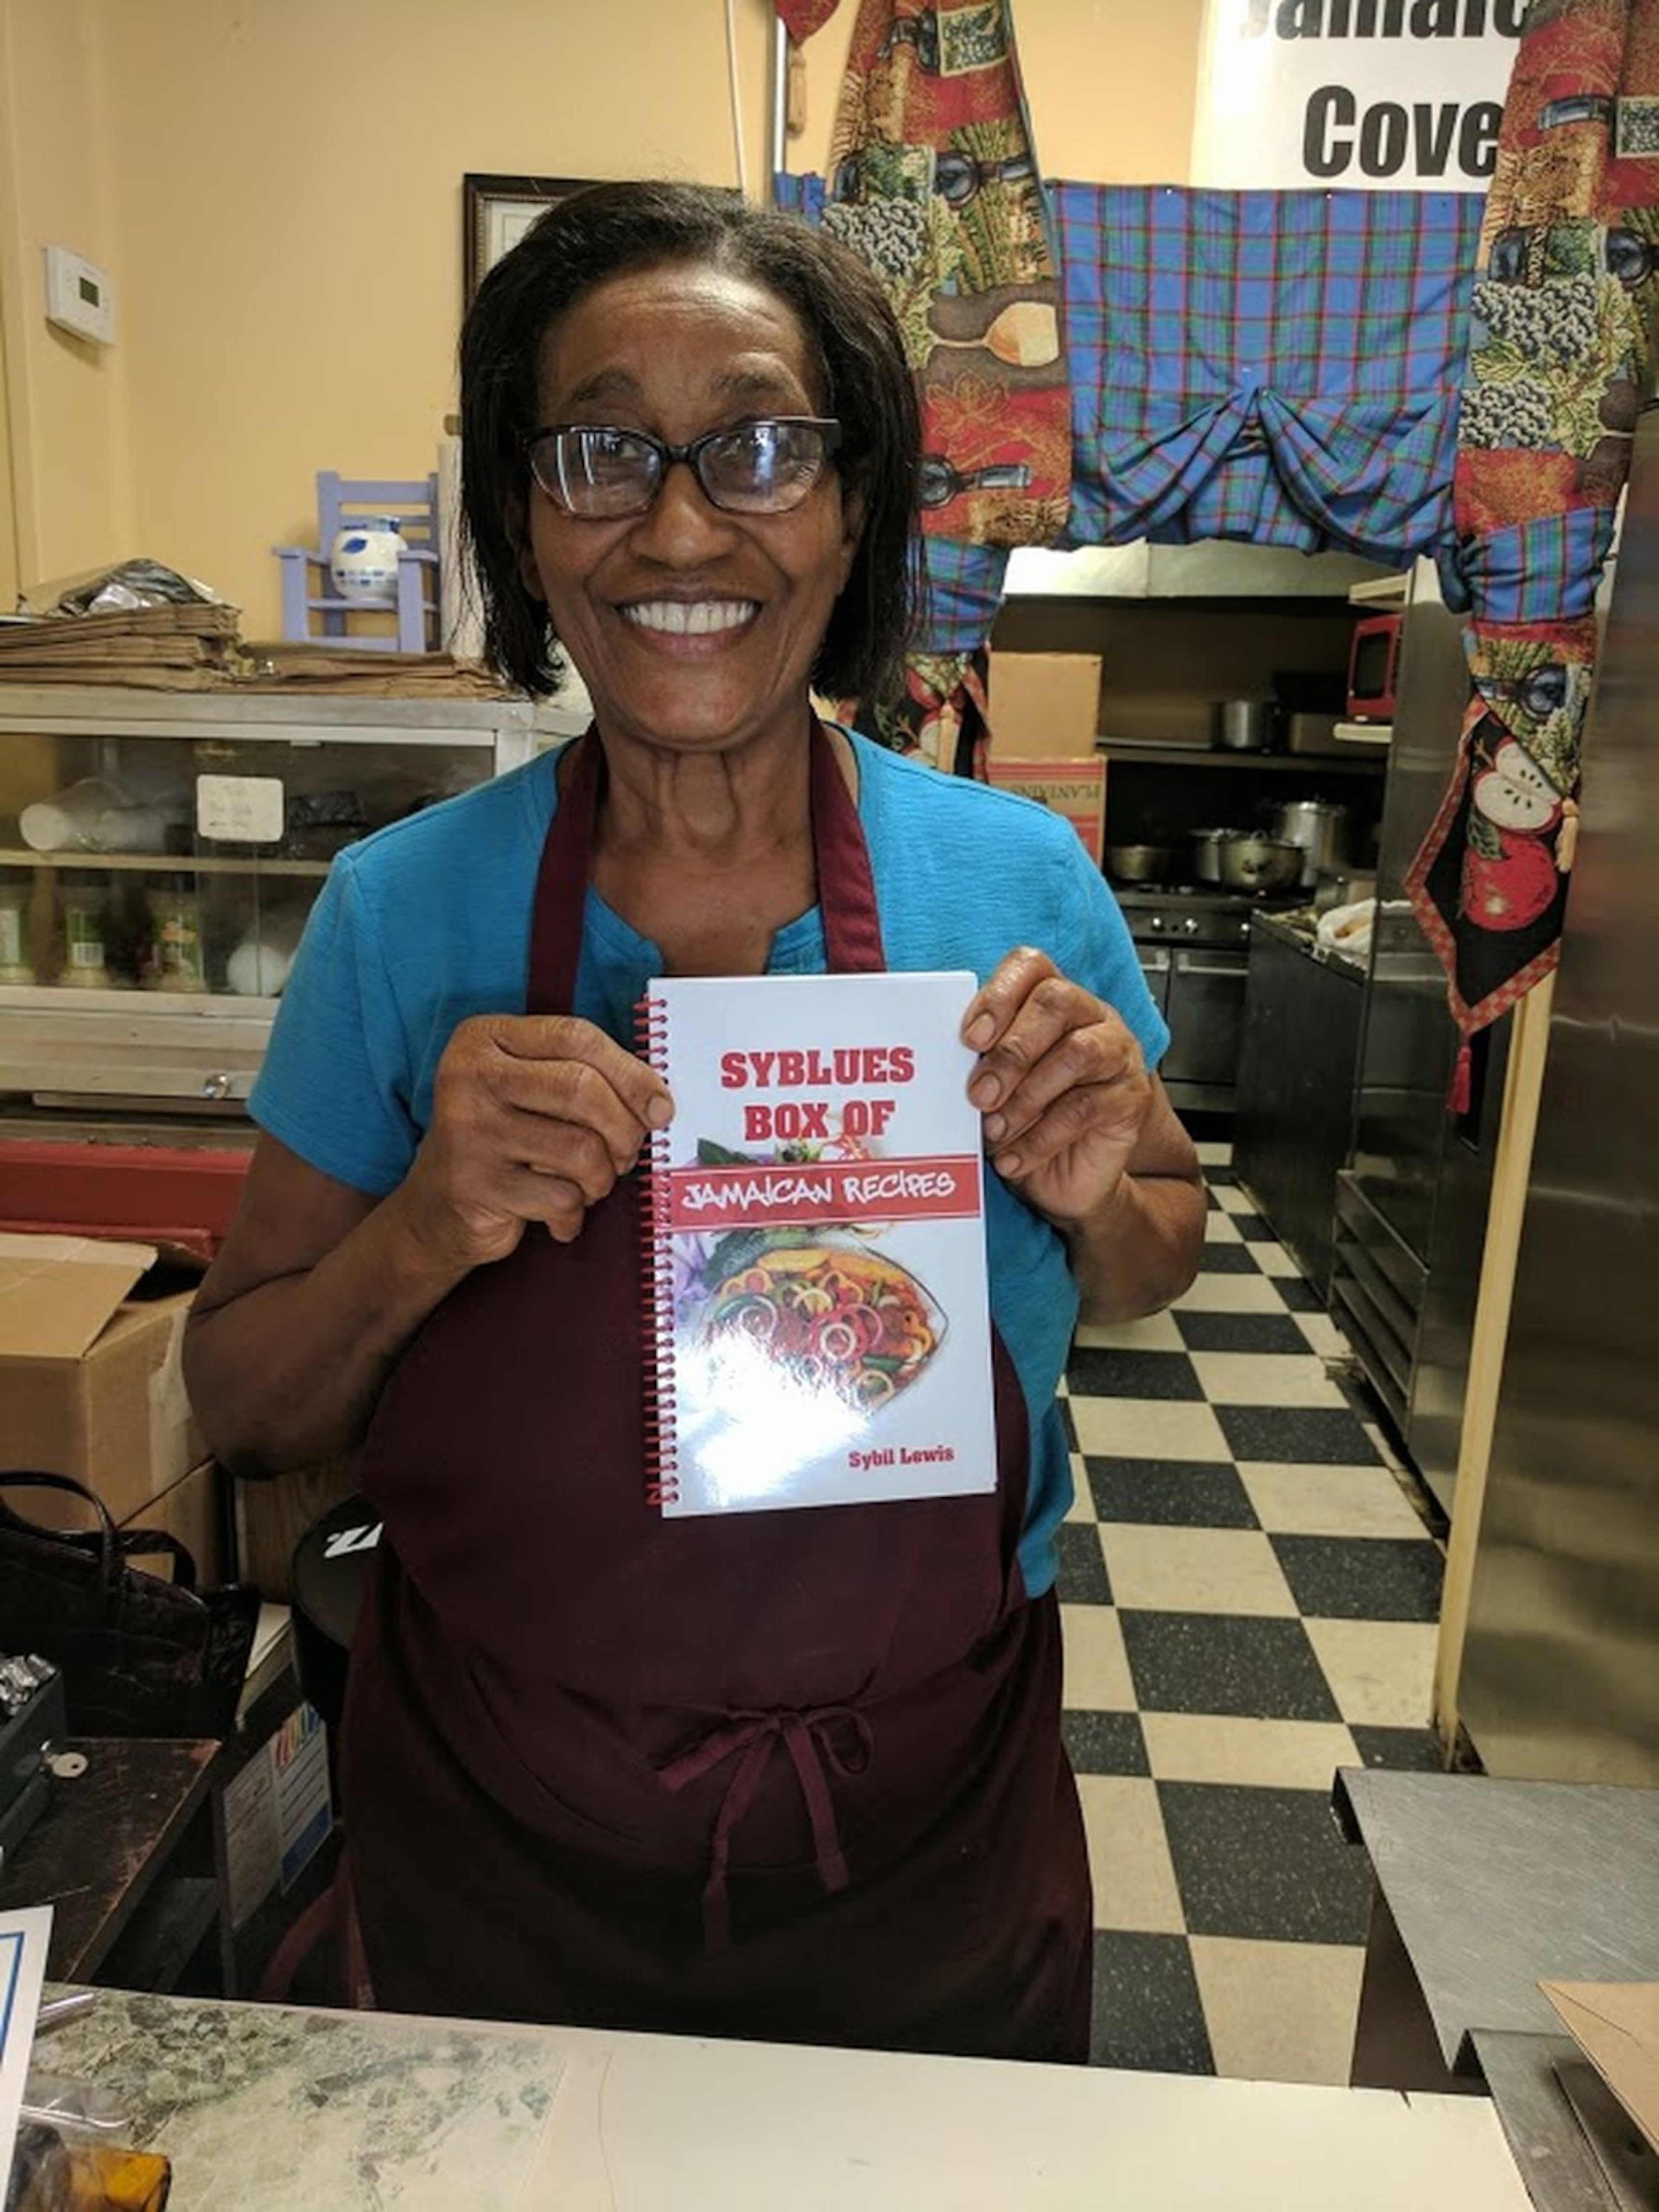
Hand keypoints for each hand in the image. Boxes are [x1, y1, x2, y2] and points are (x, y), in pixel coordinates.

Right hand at [396, 1013, 672, 1267]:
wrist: (435, 1207)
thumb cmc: (505, 1141)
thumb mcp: (530, 1090)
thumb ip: (582, 1076)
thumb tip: (658, 1103)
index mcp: (486, 1038)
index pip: (576, 1037)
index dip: (631, 1073)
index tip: (660, 1107)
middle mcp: (469, 1076)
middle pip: (581, 1089)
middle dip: (623, 1129)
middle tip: (627, 1154)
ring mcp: (468, 1130)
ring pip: (579, 1148)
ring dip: (601, 1177)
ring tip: (590, 1185)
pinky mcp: (474, 1184)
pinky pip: (560, 1197)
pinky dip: (573, 1213)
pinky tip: (560, 1215)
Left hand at [963, 948, 1152, 1229]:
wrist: (1068, 1177)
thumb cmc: (1024, 1121)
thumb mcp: (994, 1087)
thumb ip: (977, 1064)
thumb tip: (943, 1062)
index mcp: (1051, 1000)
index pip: (1031, 966)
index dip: (999, 995)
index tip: (970, 1038)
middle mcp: (1090, 1015)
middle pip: (1056, 1002)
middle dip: (1011, 1051)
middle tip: (979, 1094)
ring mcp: (1117, 1052)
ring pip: (1077, 1052)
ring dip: (1027, 1096)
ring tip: (996, 1129)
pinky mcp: (1131, 1097)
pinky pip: (1086, 1107)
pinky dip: (1041, 1136)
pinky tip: (1014, 1157)